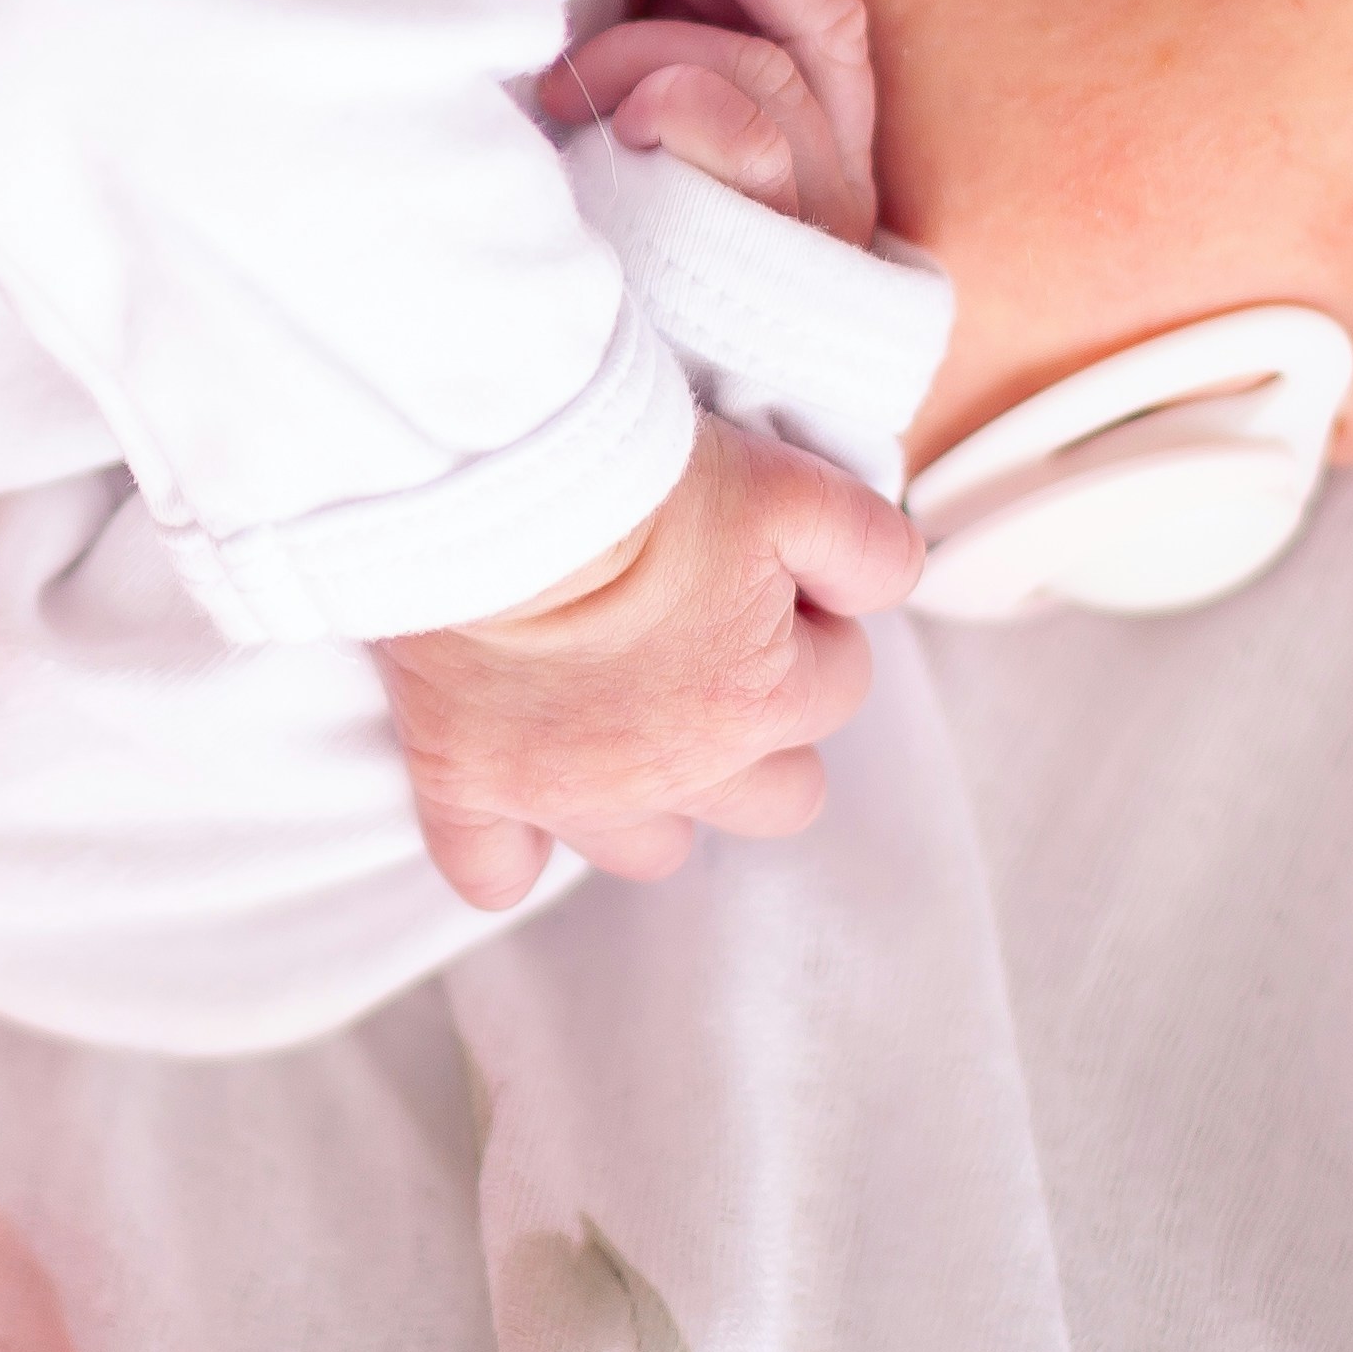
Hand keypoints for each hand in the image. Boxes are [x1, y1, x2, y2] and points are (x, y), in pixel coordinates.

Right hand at [379, 411, 921, 908]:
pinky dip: (507, 852)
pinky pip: (494, 875)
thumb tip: (886, 590)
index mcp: (760, 700)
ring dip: (655, 798)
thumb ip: (869, 549)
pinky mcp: (466, 786)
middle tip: (706, 649)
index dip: (807, 623)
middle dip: (763, 734)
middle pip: (776, 798)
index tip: (758, 573)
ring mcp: (568, 792)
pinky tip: (514, 807)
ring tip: (621, 717)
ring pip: (653, 850)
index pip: (837, 684)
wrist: (484, 481)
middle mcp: (676, 770)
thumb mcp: (792, 488)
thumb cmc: (629, 476)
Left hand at [530, 0, 880, 245]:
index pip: (822, 4)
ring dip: (649, 53)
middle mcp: (841, 171)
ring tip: (564, 87)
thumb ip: (667, 33)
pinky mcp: (780, 259)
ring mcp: (819, 218)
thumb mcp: (641, 113)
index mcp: (819, 126)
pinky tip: (611, 135)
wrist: (601, 406)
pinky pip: (749, 141)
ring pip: (768, 71)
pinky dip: (672, 110)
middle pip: (827, 18)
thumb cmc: (608, 233)